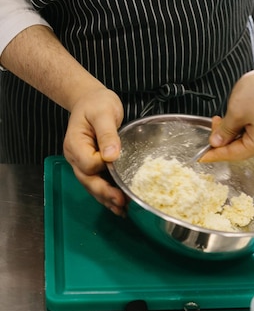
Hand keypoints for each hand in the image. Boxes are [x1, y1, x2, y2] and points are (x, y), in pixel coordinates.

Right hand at [63, 87, 126, 214]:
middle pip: (87, 180)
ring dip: (106, 199)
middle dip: (104, 193)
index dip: (103, 166)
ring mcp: (82, 163)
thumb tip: (112, 156)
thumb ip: (107, 134)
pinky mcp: (92, 166)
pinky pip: (97, 183)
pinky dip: (107, 195)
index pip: (88, 164)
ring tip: (122, 210)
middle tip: (121, 203)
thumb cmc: (96, 103)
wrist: (91, 100)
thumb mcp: (103, 113)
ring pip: (92, 185)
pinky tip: (119, 205)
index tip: (117, 161)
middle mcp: (75, 157)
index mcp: (75, 144)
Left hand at [202, 60, 253, 161]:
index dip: (215, 154)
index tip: (202, 156)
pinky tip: (238, 115)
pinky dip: (244, 125)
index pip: (233, 154)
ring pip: (248, 138)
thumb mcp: (236, 111)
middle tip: (214, 124)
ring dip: (233, 130)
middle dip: (224, 138)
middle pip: (241, 148)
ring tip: (224, 116)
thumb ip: (224, 131)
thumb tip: (216, 142)